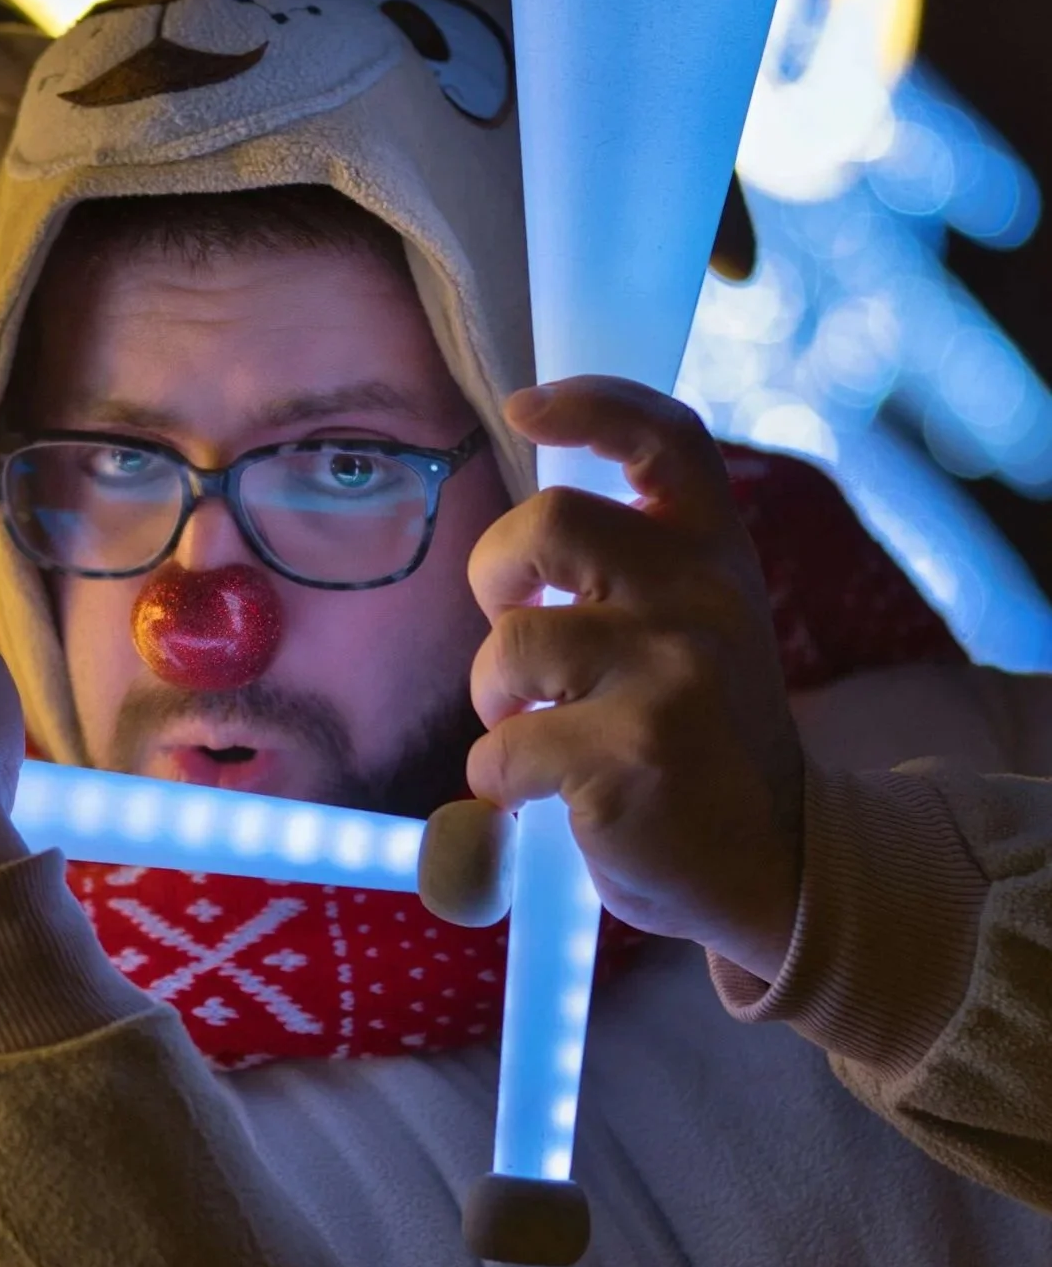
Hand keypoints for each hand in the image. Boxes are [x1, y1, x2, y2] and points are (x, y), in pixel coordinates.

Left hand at [462, 377, 804, 974]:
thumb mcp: (695, 629)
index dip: (590, 404)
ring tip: (532, 728)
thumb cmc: (701, 737)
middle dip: (494, 574)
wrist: (773, 862)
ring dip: (492, 696)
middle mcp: (701, 597)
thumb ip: (632, 570)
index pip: (665, 439)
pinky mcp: (631, 753)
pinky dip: (497, 780)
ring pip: (510, 647)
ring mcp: (670, 674)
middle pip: (549, 523)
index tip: (525, 408)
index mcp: (714, 554)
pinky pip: (503, 747)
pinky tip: (544, 795)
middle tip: (512, 627)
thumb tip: (519, 534)